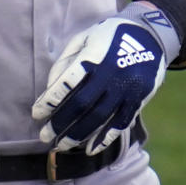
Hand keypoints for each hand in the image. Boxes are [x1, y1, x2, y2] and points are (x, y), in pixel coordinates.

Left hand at [32, 5, 179, 154]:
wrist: (150, 34)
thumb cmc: (108, 36)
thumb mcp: (84, 38)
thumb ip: (65, 63)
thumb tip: (50, 93)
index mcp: (94, 56)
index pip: (66, 83)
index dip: (49, 101)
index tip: (36, 114)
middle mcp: (111, 73)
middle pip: (81, 105)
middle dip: (60, 123)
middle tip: (44, 137)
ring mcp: (127, 88)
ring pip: (100, 118)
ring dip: (78, 135)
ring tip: (61, 146)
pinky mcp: (139, 99)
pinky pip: (121, 123)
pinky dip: (105, 138)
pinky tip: (90, 150)